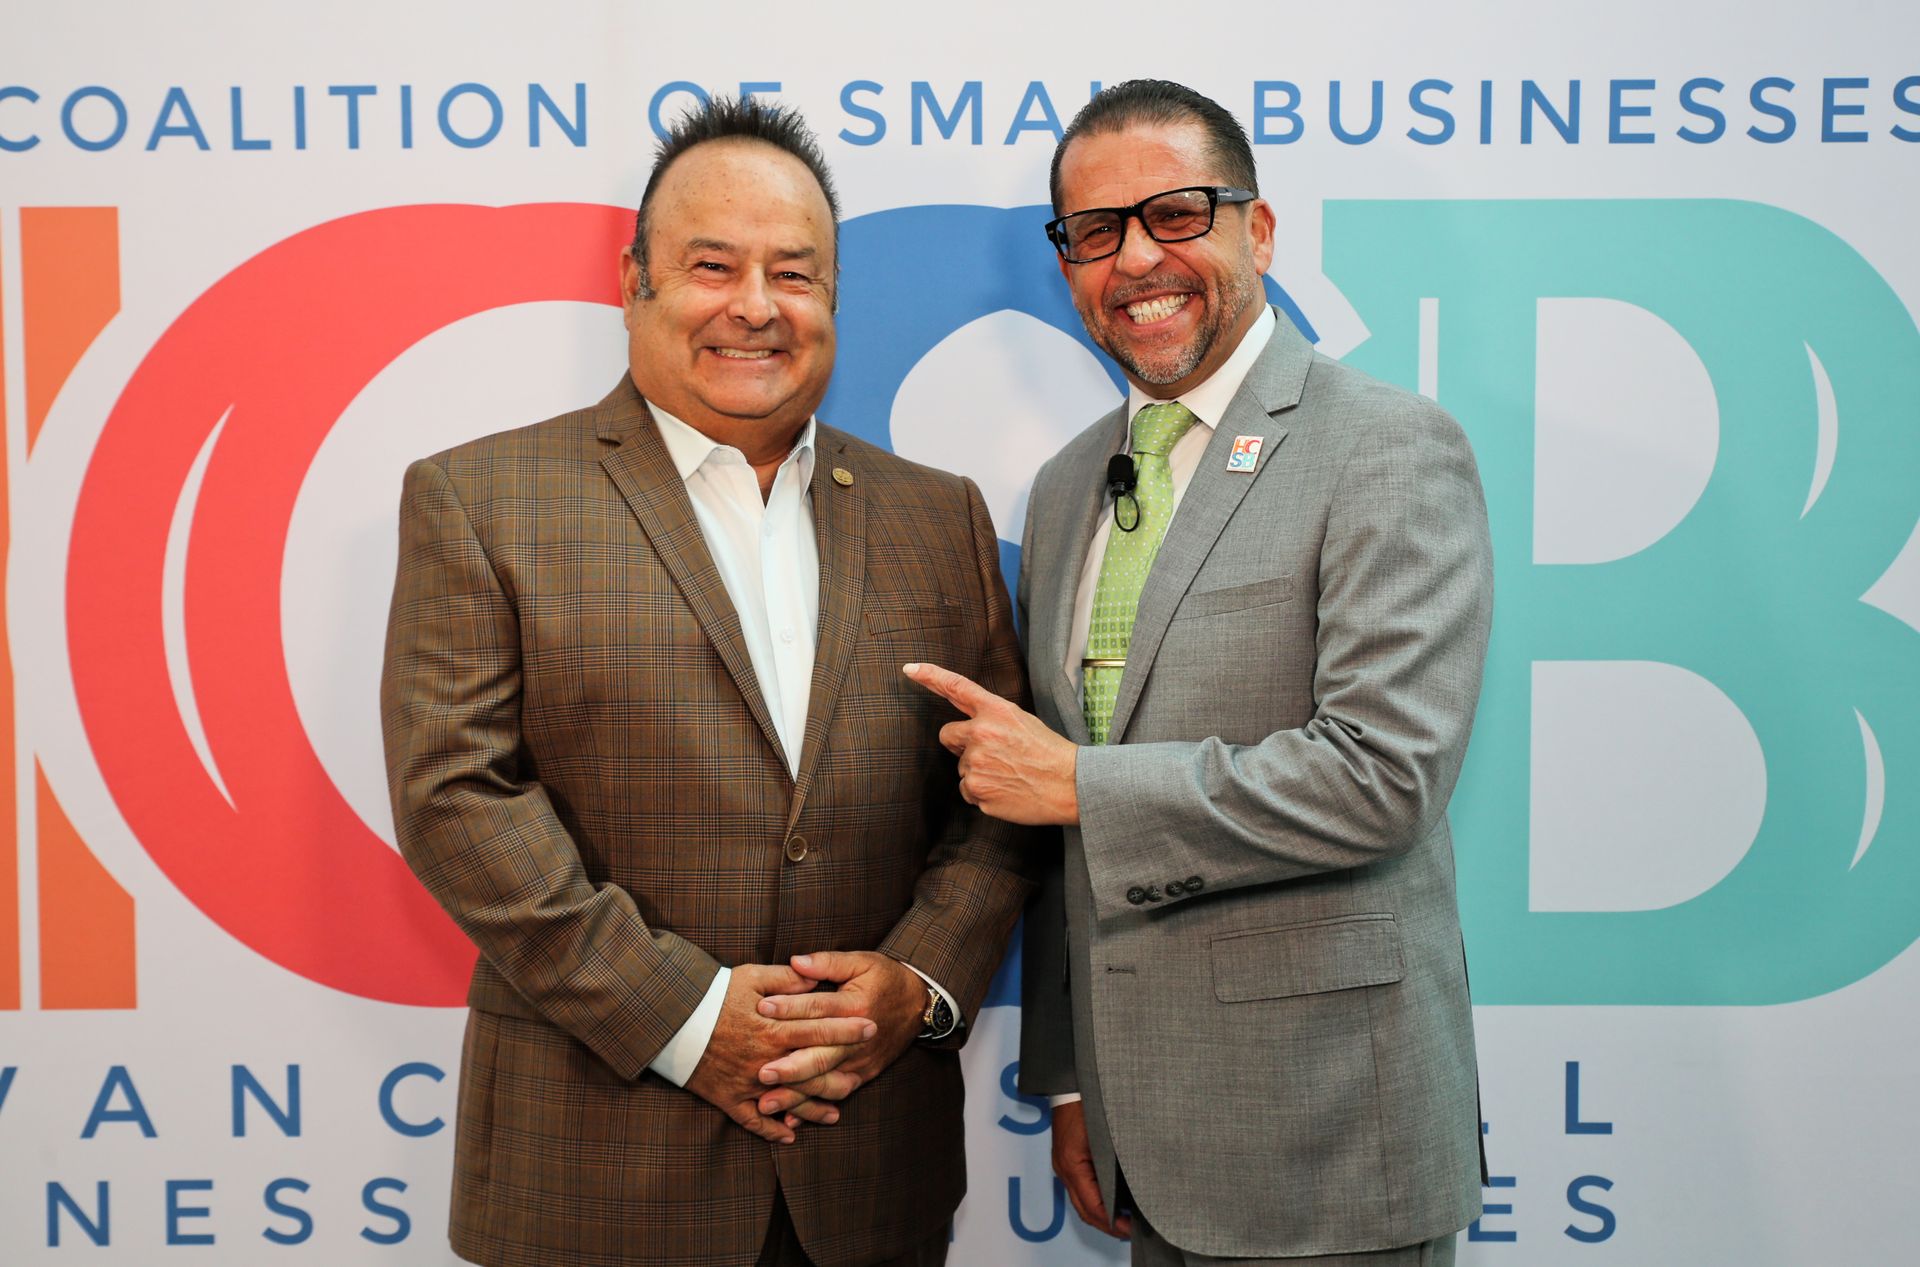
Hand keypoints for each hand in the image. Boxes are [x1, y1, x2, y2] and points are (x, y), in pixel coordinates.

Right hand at [684, 963, 875, 1143]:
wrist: (669, 1018)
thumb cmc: (712, 993)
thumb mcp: (751, 976)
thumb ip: (787, 979)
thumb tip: (815, 977)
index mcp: (773, 1028)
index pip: (820, 1028)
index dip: (848, 1028)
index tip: (871, 1026)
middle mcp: (765, 1060)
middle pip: (811, 1070)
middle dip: (840, 1071)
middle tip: (864, 1074)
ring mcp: (748, 1083)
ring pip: (789, 1101)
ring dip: (813, 1109)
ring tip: (836, 1114)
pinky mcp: (728, 1098)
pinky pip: (753, 1121)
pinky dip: (771, 1131)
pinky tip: (789, 1137)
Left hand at [752, 951, 926, 1117]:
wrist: (920, 1004)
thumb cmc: (886, 978)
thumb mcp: (862, 962)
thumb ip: (827, 963)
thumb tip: (795, 962)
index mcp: (857, 1006)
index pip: (819, 1008)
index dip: (789, 1007)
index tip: (761, 1008)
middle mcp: (859, 1039)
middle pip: (821, 1055)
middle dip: (790, 1068)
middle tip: (761, 1073)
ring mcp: (861, 1061)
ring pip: (826, 1083)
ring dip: (796, 1095)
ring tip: (766, 1102)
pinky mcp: (862, 1075)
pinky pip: (836, 1095)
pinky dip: (814, 1108)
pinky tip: (791, 1117)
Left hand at [902, 662, 1079, 825]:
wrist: (1070, 785)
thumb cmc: (1049, 753)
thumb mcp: (1022, 720)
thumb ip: (991, 719)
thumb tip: (965, 731)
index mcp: (996, 711)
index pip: (956, 687)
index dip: (930, 675)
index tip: (910, 668)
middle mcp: (981, 733)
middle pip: (947, 735)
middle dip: (961, 744)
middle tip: (993, 754)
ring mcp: (977, 763)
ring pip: (961, 766)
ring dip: (978, 771)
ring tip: (1009, 774)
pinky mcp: (977, 790)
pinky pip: (967, 790)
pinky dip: (983, 793)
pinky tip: (1006, 790)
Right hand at [1052, 1099, 1131, 1238]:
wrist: (1071, 1082)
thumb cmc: (1089, 1102)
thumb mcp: (1107, 1133)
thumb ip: (1118, 1158)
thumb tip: (1140, 1181)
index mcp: (1073, 1164)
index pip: (1092, 1206)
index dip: (1112, 1222)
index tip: (1130, 1229)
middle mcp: (1064, 1169)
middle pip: (1084, 1209)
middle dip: (1106, 1224)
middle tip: (1130, 1231)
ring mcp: (1063, 1164)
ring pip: (1080, 1201)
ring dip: (1100, 1214)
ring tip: (1123, 1220)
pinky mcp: (1067, 1159)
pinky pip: (1079, 1187)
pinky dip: (1095, 1199)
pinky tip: (1111, 1200)